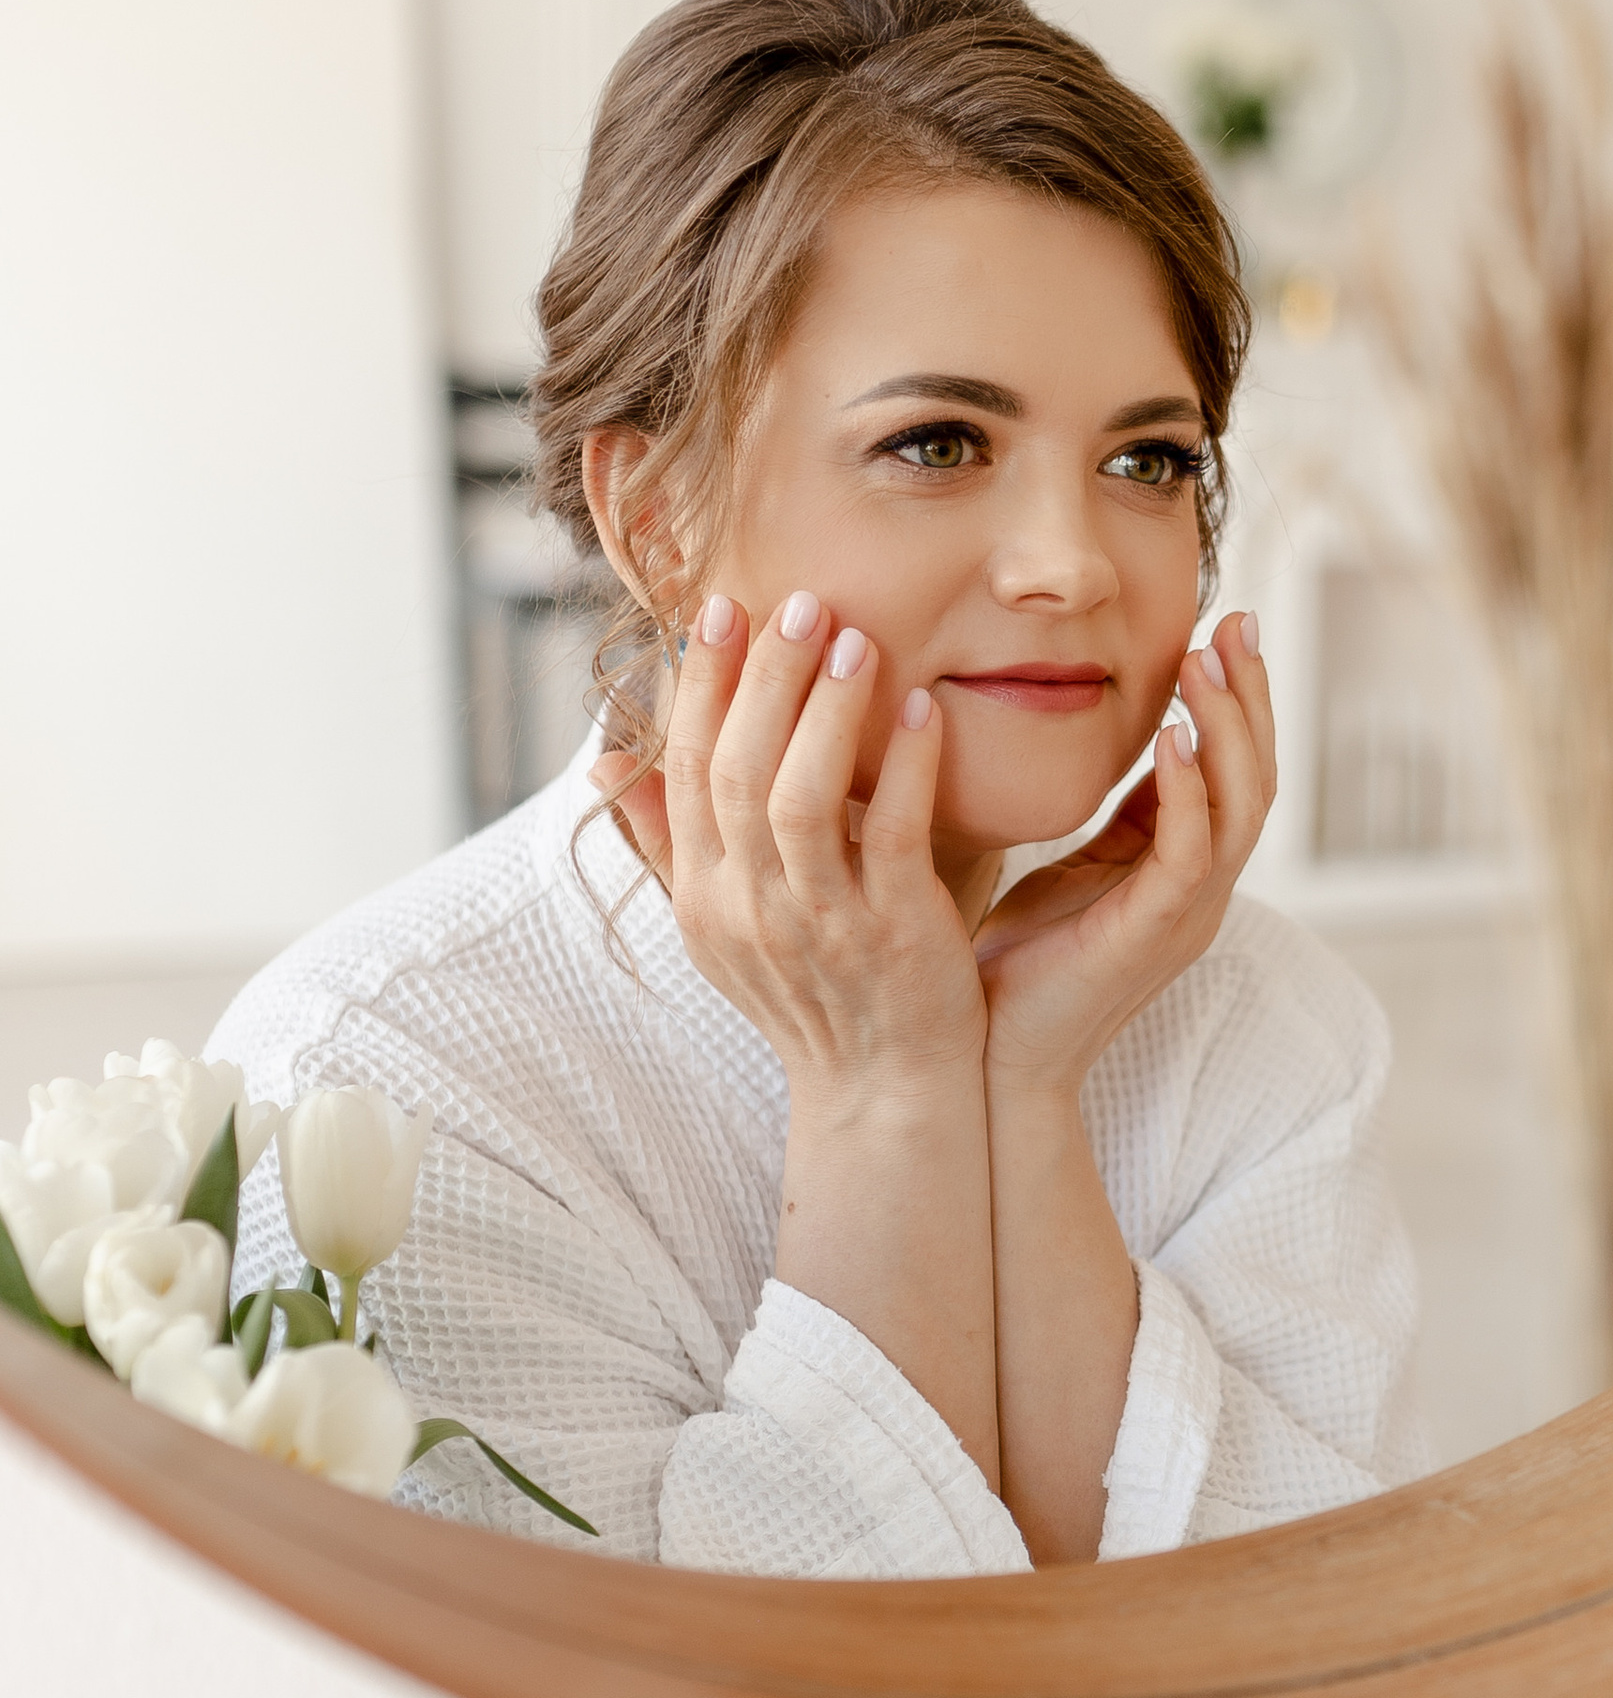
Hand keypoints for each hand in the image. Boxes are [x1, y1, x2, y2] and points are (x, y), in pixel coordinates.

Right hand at [597, 589, 985, 1114]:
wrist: (882, 1094)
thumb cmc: (812, 1000)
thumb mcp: (721, 928)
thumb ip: (668, 844)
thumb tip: (606, 763)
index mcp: (705, 897)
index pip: (687, 771)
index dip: (700, 688)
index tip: (720, 612)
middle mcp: (749, 908)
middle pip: (735, 773)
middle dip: (762, 679)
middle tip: (796, 603)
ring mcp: (819, 924)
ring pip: (800, 800)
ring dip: (826, 712)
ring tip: (854, 639)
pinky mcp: (892, 934)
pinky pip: (889, 835)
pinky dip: (904, 768)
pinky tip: (922, 711)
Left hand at [973, 610, 1276, 1097]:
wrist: (990, 1058)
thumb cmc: (1017, 967)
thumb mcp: (1072, 869)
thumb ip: (1112, 816)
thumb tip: (1130, 742)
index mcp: (1183, 874)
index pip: (1234, 773)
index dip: (1234, 701)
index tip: (1218, 627)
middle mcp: (1201, 893)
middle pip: (1258, 780)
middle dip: (1249, 698)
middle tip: (1233, 622)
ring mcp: (1187, 915)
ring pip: (1242, 808)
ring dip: (1228, 729)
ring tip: (1206, 661)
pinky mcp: (1155, 933)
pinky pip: (1194, 852)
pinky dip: (1191, 791)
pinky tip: (1171, 738)